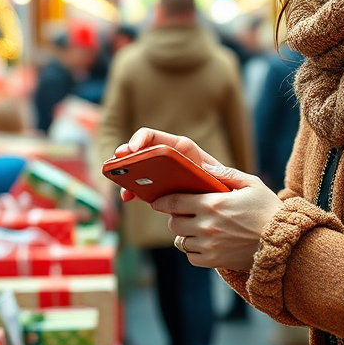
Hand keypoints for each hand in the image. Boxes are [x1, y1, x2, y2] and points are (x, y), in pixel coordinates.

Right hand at [114, 128, 231, 202]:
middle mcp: (169, 159)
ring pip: (138, 171)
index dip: (142, 138)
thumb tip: (207, 170)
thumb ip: (219, 172)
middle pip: (143, 152)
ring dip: (126, 175)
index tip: (133, 148)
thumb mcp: (225, 177)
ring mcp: (161, 175)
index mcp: (183, 149)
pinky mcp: (158, 191)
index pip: (158, 137)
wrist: (225, 207)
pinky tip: (127, 197)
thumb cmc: (226, 188)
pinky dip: (131, 191)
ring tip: (122, 186)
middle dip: (127, 155)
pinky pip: (140, 188)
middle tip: (118, 160)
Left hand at [152, 164, 282, 271]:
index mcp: (213, 204)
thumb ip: (226, 174)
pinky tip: (205, 242)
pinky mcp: (214, 262)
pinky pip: (191, 257)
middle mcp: (206, 226)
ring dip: (185, 234)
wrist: (284, 244)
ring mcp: (209, 246)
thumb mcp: (251, 184)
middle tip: (184, 213)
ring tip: (197, 228)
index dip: (163, 201)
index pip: (175, 202)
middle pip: (173, 223)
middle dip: (175, 217)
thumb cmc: (268, 210)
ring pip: (181, 240)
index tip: (158, 200)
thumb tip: (203, 167)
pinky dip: (194, 250)